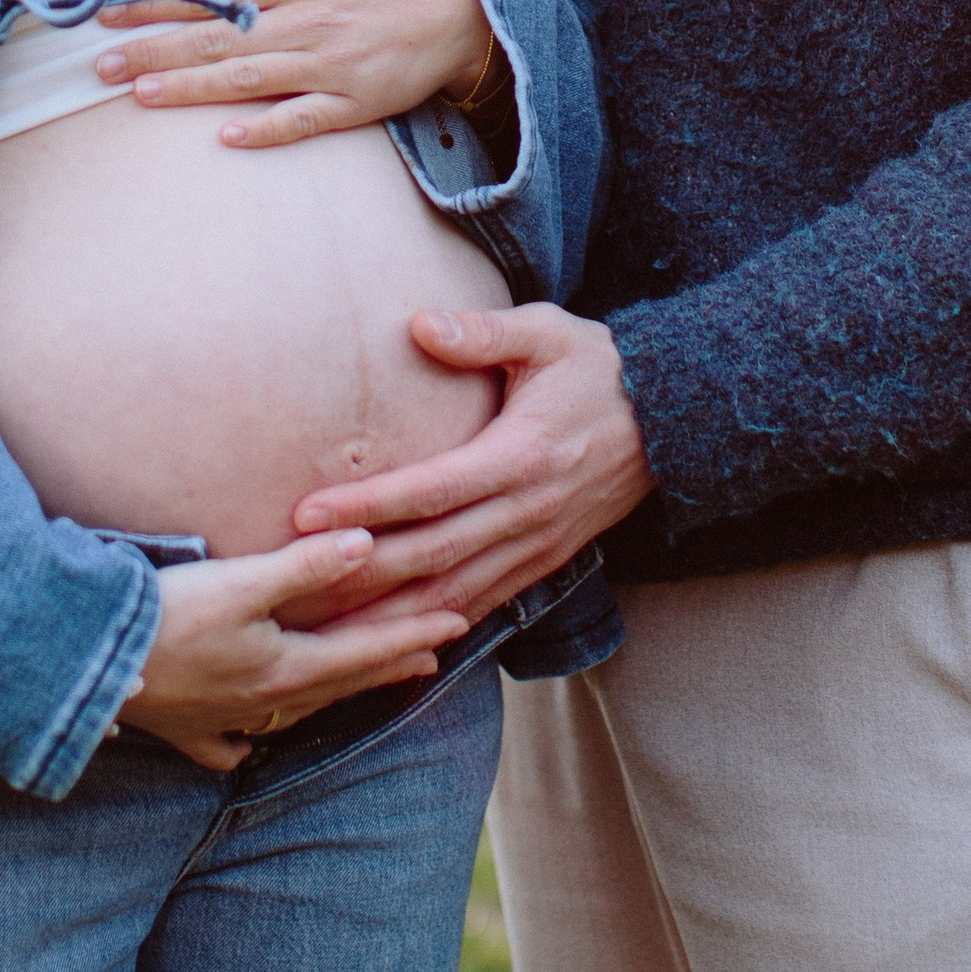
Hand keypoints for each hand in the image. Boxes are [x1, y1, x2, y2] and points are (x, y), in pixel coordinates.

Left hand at [93, 0, 494, 148]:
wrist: (461, 7)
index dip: (159, 3)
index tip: (111, 13)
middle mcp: (307, 22)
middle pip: (219, 37)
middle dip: (158, 49)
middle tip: (102, 64)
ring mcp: (330, 66)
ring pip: (249, 78)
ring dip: (193, 87)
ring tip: (141, 95)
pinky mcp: (354, 103)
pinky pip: (304, 119)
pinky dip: (267, 128)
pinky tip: (227, 137)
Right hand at [116, 530, 473, 773]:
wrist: (84, 665)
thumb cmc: (166, 617)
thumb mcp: (241, 583)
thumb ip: (305, 567)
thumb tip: (368, 544)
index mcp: (284, 670)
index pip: (365, 652)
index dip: (412, 636)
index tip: (457, 625)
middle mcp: (261, 703)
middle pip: (339, 683)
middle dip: (386, 666)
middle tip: (433, 659)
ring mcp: (220, 721)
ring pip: (293, 710)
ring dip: (334, 695)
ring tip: (359, 686)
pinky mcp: (180, 728)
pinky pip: (223, 746)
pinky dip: (243, 744)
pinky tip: (245, 746)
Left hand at [293, 307, 653, 626]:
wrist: (675, 421)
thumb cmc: (599, 367)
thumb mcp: (548, 333)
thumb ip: (483, 333)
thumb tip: (419, 326)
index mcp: (522, 455)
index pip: (432, 490)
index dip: (368, 506)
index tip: (308, 514)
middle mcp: (528, 512)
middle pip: (433, 556)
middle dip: (360, 572)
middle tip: (295, 584)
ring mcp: (539, 545)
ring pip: (454, 594)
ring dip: (390, 617)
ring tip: (327, 633)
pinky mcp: (546, 563)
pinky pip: (485, 604)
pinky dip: (438, 628)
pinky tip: (395, 645)